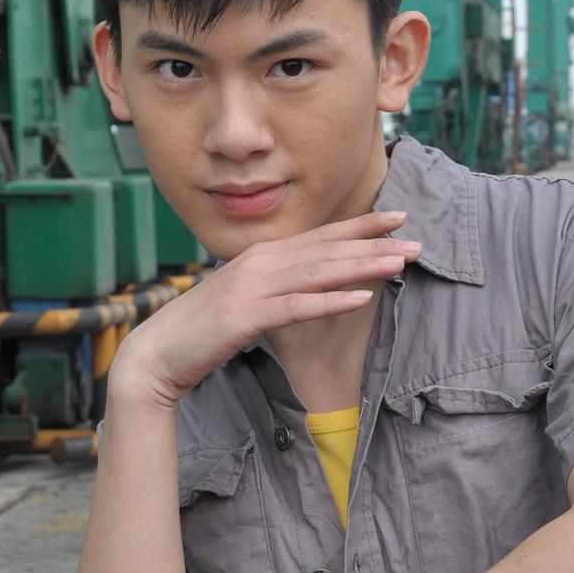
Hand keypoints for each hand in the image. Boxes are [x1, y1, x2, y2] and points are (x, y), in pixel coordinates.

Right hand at [110, 208, 421, 406]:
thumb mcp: (244, 298)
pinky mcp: (246, 316)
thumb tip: (309, 282)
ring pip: (318, 271)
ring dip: (361, 265)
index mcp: (261, 256)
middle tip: (415, 240)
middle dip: (373, 243)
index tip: (397, 218)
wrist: (157, 354)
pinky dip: (330, 301)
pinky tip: (361, 299)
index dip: (360, 226)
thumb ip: (275, 286)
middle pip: (326, 249)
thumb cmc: (203, 331)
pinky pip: (297, 306)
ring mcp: (252, 287)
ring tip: (398, 262)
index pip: (320, 236)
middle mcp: (259, 263)